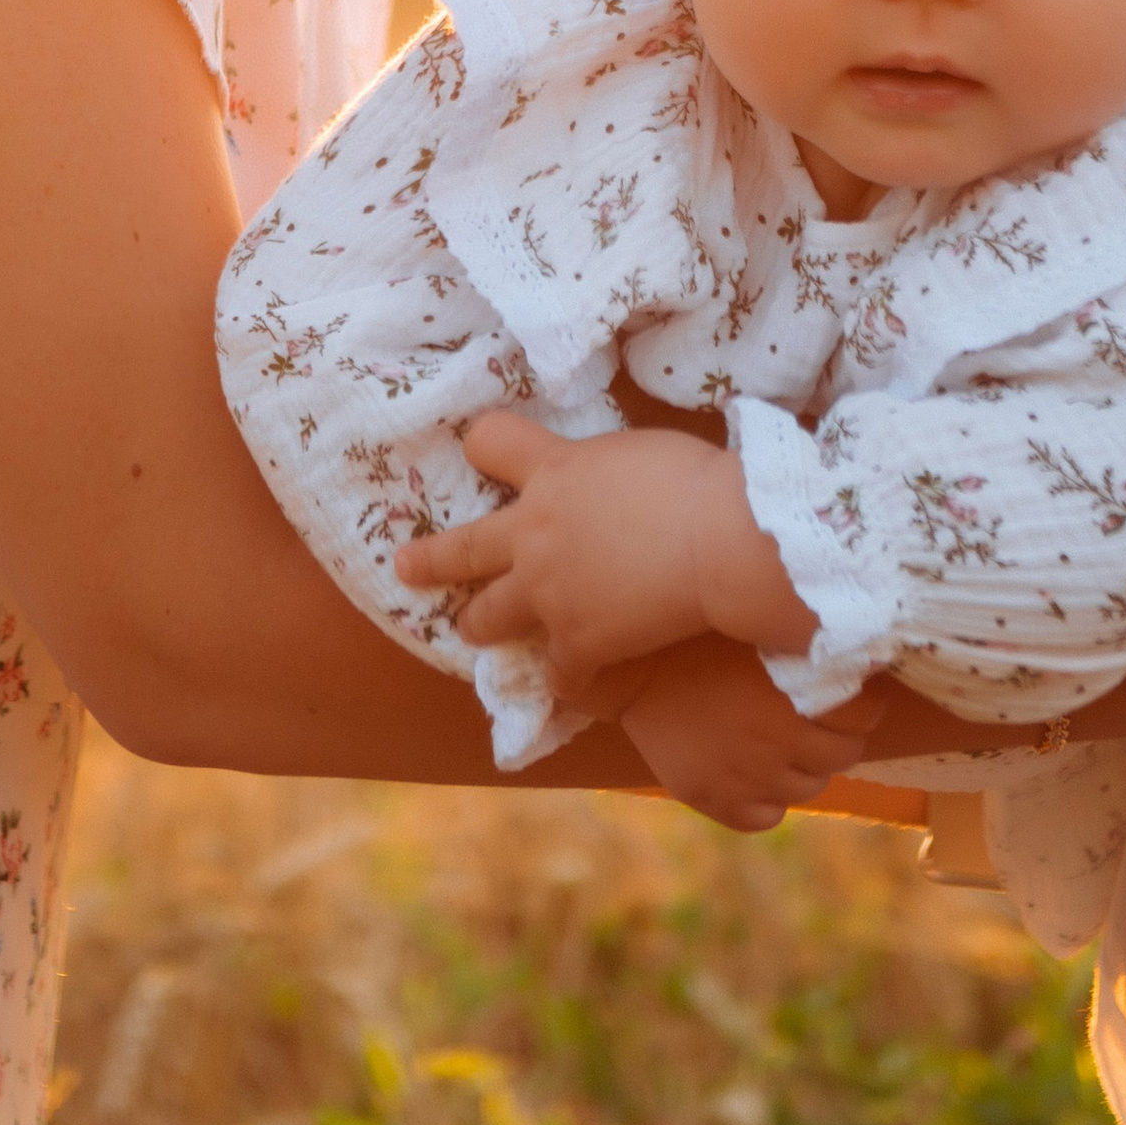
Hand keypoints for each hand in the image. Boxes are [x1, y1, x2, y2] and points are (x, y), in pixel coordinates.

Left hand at [393, 410, 815, 694]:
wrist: (721, 540)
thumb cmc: (697, 481)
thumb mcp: (635, 451)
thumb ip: (602, 468)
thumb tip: (609, 479)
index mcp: (552, 472)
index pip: (489, 440)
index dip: (485, 445)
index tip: (483, 452)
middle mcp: (533, 531)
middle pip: (464, 547)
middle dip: (431, 559)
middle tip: (405, 567)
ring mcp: (547, 591)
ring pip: (488, 616)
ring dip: (480, 622)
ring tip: (470, 630)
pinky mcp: (577, 643)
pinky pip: (557, 673)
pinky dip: (566, 678)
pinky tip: (572, 684)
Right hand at [617, 635, 880, 833]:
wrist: (632, 664)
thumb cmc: (702, 635)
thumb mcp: (764, 631)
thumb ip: (813, 651)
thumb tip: (869, 658)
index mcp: (800, 697)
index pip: (867, 716)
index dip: (860, 703)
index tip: (847, 692)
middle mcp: (780, 741)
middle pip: (843, 756)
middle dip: (835, 736)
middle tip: (810, 716)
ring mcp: (748, 777)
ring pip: (809, 788)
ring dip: (803, 766)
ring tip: (776, 738)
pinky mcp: (717, 800)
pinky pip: (767, 816)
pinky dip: (767, 799)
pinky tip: (751, 769)